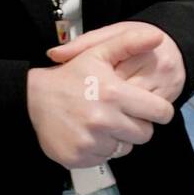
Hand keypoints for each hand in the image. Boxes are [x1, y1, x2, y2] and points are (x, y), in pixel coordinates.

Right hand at [27, 27, 174, 169]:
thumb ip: (130, 42)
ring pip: (125, 148)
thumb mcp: (99, 52)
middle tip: (122, 113)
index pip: (160, 112)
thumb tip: (158, 36)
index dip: (159, 110)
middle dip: (139, 124)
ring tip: (104, 122)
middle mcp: (103, 121)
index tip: (150, 108)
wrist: (33, 98)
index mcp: (114, 94)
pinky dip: (101, 149)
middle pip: (145, 134)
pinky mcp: (78, 157)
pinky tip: (90, 134)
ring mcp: (89, 142)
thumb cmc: (71, 75)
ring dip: (119, 138)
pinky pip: (105, 158)